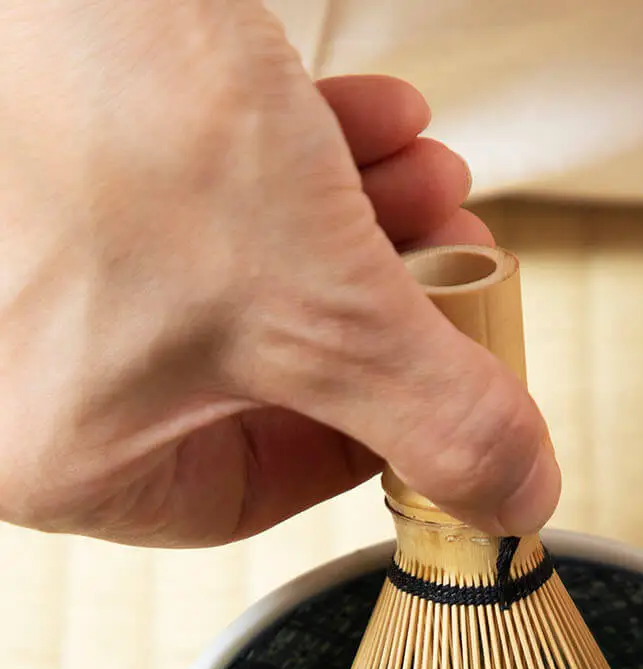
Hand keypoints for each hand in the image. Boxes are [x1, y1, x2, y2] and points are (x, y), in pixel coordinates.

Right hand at [0, 0, 558, 544]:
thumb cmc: (111, 126)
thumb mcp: (320, 306)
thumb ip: (435, 413)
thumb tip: (514, 494)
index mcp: (75, 455)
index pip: (257, 488)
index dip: (379, 438)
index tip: (446, 392)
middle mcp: (52, 375)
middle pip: (267, 375)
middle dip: (385, 304)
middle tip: (459, 264)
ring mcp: (55, 269)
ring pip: (248, 277)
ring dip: (364, 222)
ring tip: (434, 179)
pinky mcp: (73, 172)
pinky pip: (207, 197)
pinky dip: (301, 160)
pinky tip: (378, 122)